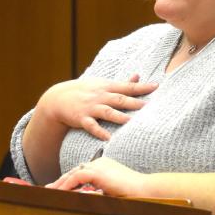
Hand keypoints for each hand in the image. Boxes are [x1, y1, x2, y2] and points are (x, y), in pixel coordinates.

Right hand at [38, 74, 156, 140]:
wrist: (58, 98)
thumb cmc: (85, 91)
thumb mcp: (101, 83)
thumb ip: (121, 83)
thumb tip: (138, 76)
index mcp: (107, 87)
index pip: (127, 87)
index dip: (141, 87)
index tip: (156, 86)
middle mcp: (100, 96)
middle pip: (119, 99)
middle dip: (134, 103)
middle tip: (148, 106)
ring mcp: (91, 108)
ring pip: (107, 112)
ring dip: (119, 117)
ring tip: (131, 122)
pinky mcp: (81, 119)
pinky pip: (92, 126)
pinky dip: (100, 132)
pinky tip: (108, 138)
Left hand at [45, 156, 148, 196]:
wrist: (145, 189)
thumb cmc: (133, 193)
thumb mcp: (113, 191)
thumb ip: (100, 192)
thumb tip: (87, 199)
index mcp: (104, 165)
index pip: (82, 172)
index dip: (69, 180)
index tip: (59, 188)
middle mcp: (99, 163)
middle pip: (74, 172)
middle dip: (61, 181)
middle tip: (48, 189)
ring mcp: (98, 166)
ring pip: (72, 174)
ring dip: (60, 184)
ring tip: (49, 193)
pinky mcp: (97, 172)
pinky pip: (76, 178)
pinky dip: (66, 186)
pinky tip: (59, 193)